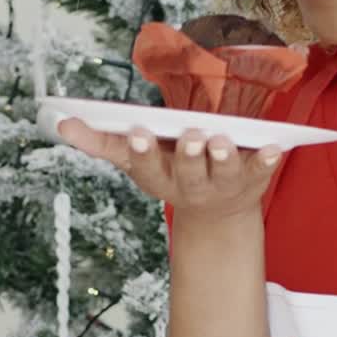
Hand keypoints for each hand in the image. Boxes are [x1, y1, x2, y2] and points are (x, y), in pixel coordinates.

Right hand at [56, 118, 282, 223]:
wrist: (217, 212)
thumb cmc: (171, 171)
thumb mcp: (136, 159)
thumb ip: (102, 141)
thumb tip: (62, 124)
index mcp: (159, 178)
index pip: (146, 166)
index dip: (142, 152)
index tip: (137, 133)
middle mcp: (189, 186)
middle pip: (188, 172)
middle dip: (189, 155)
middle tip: (192, 135)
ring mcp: (222, 186)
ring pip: (222, 173)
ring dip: (223, 157)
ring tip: (222, 139)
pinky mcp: (252, 182)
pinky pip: (261, 171)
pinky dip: (267, 160)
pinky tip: (274, 146)